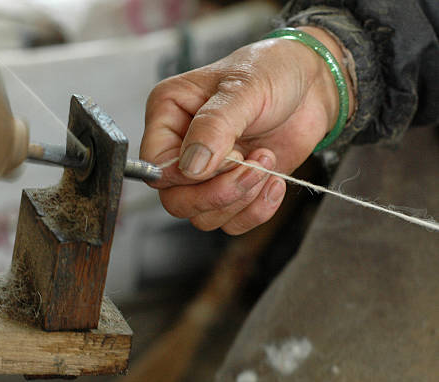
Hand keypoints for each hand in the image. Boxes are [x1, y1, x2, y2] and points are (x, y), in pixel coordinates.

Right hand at [141, 26, 353, 234]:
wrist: (313, 84)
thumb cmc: (273, 71)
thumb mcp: (244, 88)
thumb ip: (214, 125)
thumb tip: (191, 167)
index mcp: (169, 114)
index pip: (156, 165)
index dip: (187, 173)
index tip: (230, 154)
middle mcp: (180, 147)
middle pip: (175, 200)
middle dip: (218, 193)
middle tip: (252, 166)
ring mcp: (206, 173)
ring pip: (203, 217)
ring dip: (241, 199)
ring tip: (266, 161)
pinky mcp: (233, 189)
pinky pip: (231, 223)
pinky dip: (256, 210)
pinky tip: (274, 180)